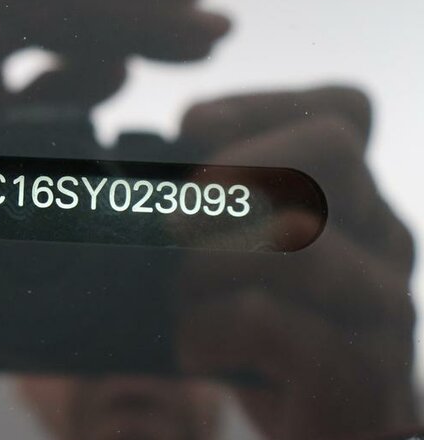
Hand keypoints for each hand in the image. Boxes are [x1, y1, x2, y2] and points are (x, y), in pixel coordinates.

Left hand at [174, 87, 416, 438]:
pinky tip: (192, 346)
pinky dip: (208, 327)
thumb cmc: (248, 331)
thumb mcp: (226, 250)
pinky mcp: (363, 378)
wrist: (302, 430)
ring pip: (298, 241)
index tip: (190, 130)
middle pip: (327, 152)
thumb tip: (129, 159)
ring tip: (178, 299)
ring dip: (206, 266)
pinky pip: (270, 321)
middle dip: (229, 176)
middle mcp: (383, 240)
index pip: (342, 110)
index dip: (259, 105)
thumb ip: (197, 196)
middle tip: (170, 222)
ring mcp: (382, 309)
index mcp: (351, 200)